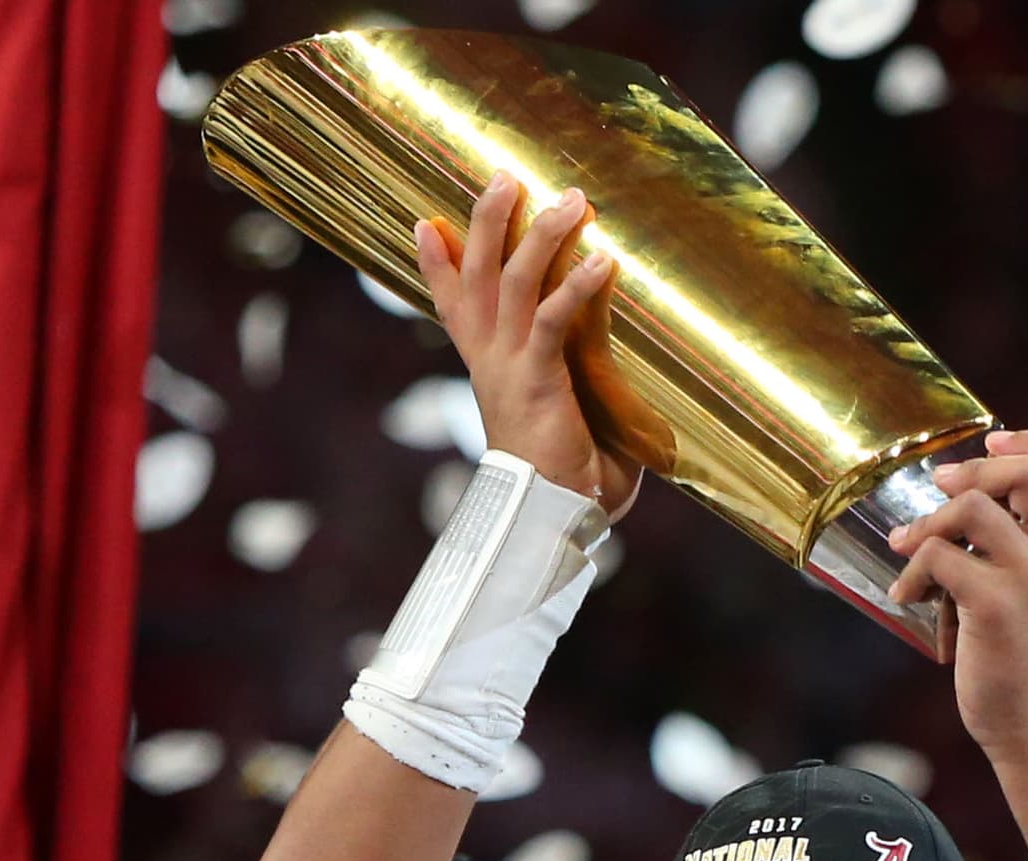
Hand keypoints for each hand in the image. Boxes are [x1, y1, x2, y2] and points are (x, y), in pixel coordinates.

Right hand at [413, 177, 639, 516]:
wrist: (551, 519)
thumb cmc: (567, 474)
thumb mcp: (559, 406)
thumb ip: (568, 367)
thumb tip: (596, 335)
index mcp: (488, 368)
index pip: (454, 307)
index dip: (436, 266)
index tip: (423, 224)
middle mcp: (491, 360)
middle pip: (478, 275)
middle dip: (488, 222)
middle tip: (505, 174)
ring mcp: (511, 366)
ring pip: (515, 283)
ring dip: (540, 236)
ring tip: (571, 199)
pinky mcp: (538, 379)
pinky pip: (556, 321)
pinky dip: (578, 286)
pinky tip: (604, 258)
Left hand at [887, 428, 1027, 761]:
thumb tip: (977, 500)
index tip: (993, 441)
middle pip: (1027, 470)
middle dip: (974, 470)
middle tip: (941, 488)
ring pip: (974, 509)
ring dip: (930, 523)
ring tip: (907, 547)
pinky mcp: (998, 607)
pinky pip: (941, 557)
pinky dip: (913, 571)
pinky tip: (907, 595)